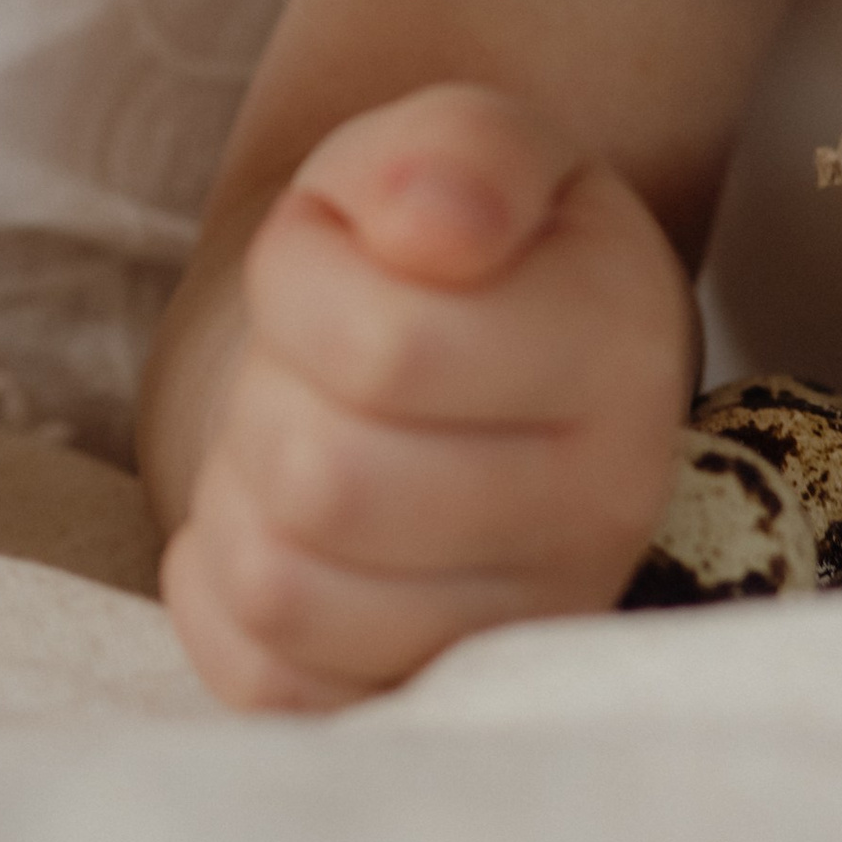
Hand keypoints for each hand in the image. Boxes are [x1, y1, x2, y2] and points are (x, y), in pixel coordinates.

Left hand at [162, 82, 689, 710]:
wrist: (434, 349)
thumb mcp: (458, 141)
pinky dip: (223, 591)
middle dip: (268, 389)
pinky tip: (277, 522)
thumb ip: (458, 152)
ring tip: (301, 430)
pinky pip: (267, 680)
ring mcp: (521, 631)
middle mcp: (601, 511)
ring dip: (243, 489)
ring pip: (284, 589)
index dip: (299, 276)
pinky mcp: (428, 700)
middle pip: (324, 481)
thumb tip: (431, 221)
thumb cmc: (435, 236)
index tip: (331, 247)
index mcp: (618, 346)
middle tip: (305, 353)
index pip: (385, 350)